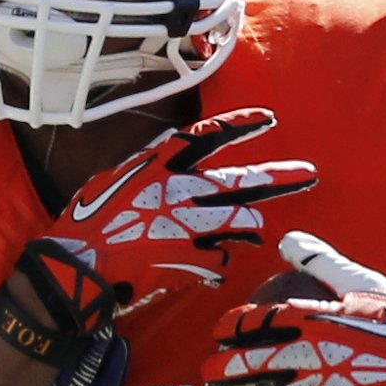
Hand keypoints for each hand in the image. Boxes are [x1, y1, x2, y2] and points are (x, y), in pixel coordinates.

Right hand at [63, 108, 318, 315]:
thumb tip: (170, 169)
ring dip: (251, 226)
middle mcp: (180, 190)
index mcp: (159, 164)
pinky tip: (212, 267)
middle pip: (242, 180)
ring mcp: (187, 226)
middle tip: (309, 175)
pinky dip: (219, 263)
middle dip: (280, 178)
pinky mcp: (189, 259)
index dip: (241, 126)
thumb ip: (149, 172)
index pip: (210, 136)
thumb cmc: (87, 223)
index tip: (270, 119)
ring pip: (242, 221)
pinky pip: (221, 259)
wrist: (76, 266)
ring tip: (257, 230)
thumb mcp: (114, 180)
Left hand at [204, 233, 385, 385]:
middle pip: (259, 363)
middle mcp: (315, 356)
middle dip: (229, 369)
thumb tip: (286, 239)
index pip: (265, 321)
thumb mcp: (364, 283)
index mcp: (319, 319)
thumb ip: (322, 262)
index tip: (220, 331)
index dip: (238, 326)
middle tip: (206, 373)